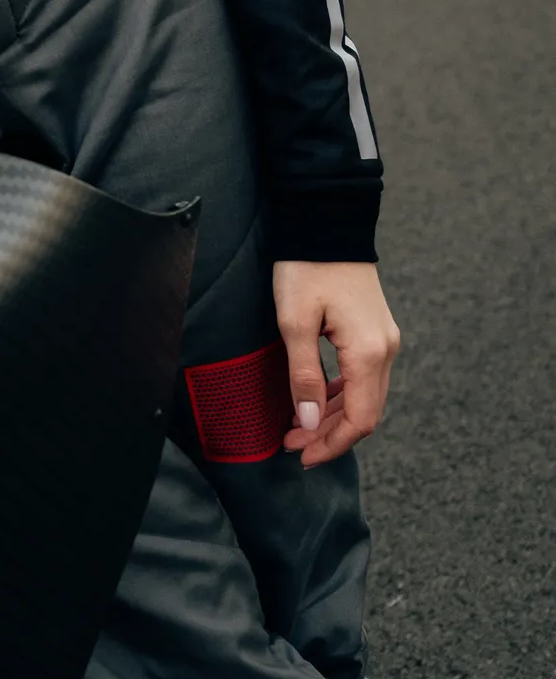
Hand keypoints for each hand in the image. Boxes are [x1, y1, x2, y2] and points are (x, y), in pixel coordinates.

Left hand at [274, 261, 400, 467]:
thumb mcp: (294, 322)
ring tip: (297, 427)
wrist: (328, 222)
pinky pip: (362, 377)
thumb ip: (303, 375)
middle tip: (292, 444)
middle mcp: (385, 350)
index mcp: (368, 352)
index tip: (302, 456)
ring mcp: (385, 340)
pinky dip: (339, 395)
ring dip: (332, 416)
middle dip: (329, 435)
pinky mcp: (376, 331)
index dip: (332, 444)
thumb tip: (308, 422)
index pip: (360, 420)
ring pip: (364, 396)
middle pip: (364, 412)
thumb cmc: (307, 267)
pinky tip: (314, 399)